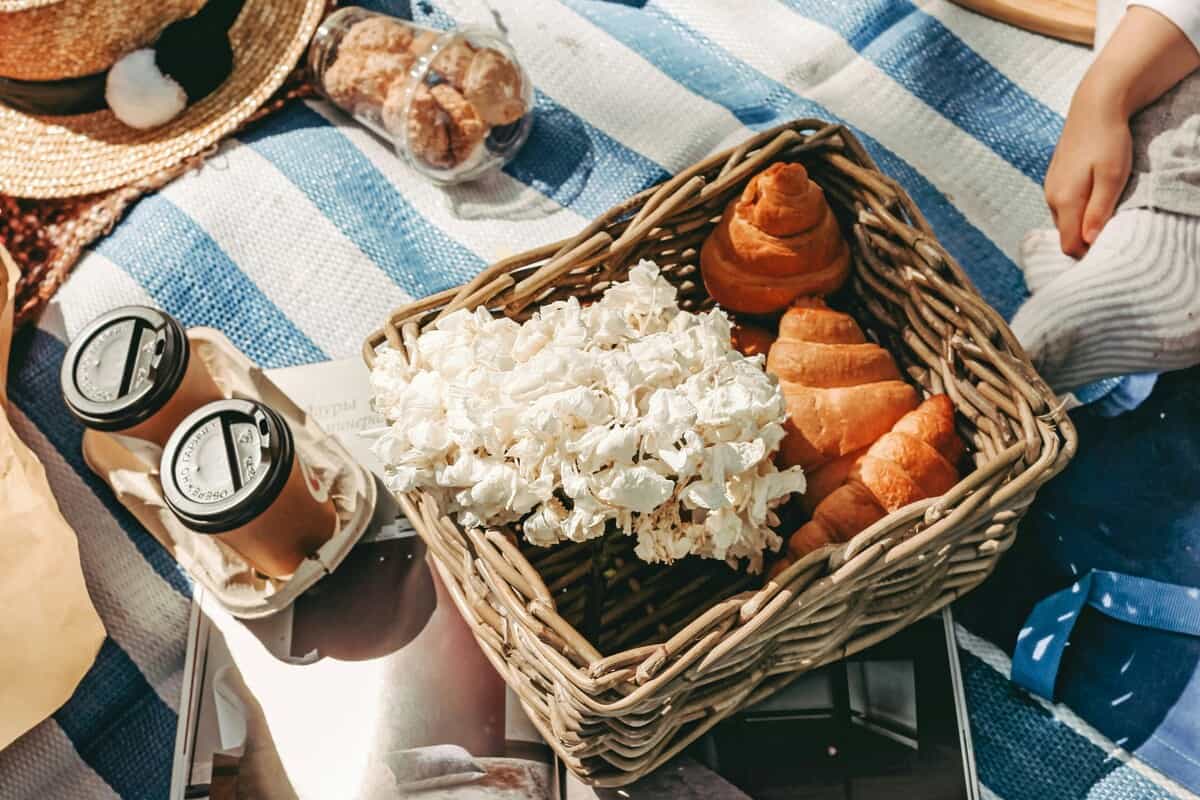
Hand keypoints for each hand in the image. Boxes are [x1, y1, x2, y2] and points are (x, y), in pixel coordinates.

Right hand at [1044, 78, 1132, 257]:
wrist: (1094, 106)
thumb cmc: (1108, 141)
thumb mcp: (1112, 177)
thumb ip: (1099, 211)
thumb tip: (1088, 241)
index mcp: (1064, 200)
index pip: (1069, 244)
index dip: (1087, 253)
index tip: (1108, 248)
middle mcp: (1050, 197)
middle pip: (1065, 233)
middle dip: (1084, 239)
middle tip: (1111, 230)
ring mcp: (1050, 186)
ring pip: (1064, 218)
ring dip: (1081, 223)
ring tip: (1105, 211)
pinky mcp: (1054, 177)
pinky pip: (1063, 204)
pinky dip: (1077, 209)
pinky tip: (1094, 195)